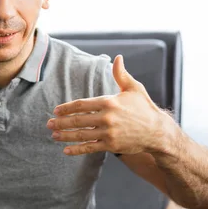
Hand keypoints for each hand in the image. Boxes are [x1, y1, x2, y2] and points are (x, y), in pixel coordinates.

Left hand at [47, 55, 164, 155]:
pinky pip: (90, 147)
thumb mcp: (134, 89)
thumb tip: (117, 57)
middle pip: (78, 120)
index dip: (67, 108)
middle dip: (61, 122)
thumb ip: (121, 74)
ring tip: (54, 135)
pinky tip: (66, 150)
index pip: (81, 105)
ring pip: (81, 134)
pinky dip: (77, 149)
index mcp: (109, 102)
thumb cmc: (144, 108)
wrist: (158, 132)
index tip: (56, 110)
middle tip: (49, 123)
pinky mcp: (111, 145)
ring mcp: (108, 133)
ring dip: (65, 136)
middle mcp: (107, 118)